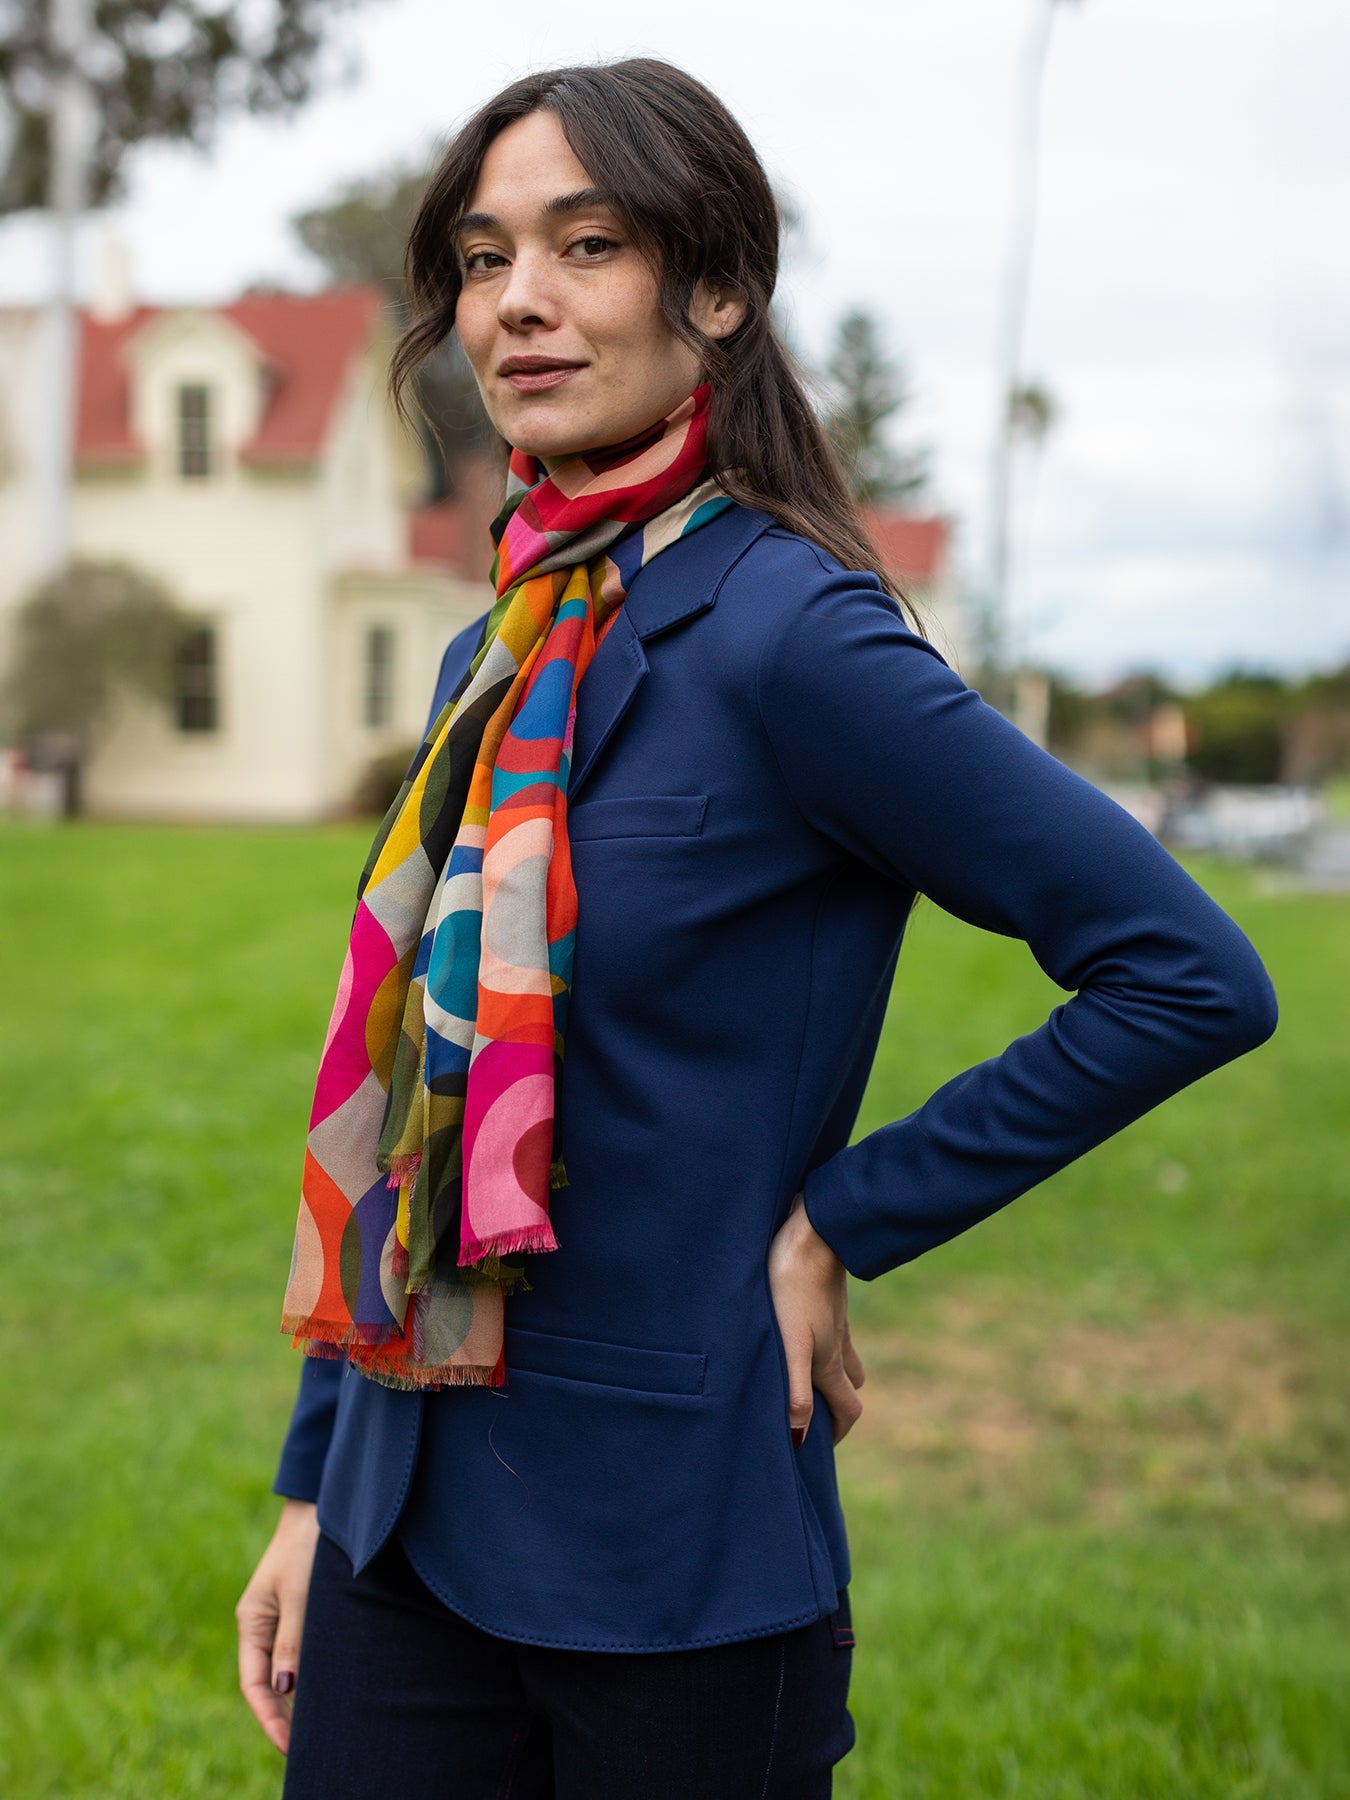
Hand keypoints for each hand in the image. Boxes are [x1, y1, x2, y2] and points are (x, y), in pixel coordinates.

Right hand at [236, 1498, 319, 1754]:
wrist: (322, 1505)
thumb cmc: (307, 1546)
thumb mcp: (300, 1594)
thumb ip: (292, 1641)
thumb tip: (284, 1689)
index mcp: (252, 1623)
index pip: (254, 1684)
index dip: (269, 1718)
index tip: (288, 1746)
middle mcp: (262, 1625)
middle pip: (268, 1684)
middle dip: (283, 1717)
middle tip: (306, 1749)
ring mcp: (280, 1618)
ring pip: (286, 1670)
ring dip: (298, 1698)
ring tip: (318, 1730)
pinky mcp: (301, 1610)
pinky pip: (301, 1653)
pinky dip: (309, 1674)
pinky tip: (326, 1690)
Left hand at [767, 1190, 864, 1448]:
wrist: (812, 1232)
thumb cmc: (794, 1287)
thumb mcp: (792, 1344)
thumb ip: (794, 1390)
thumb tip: (800, 1438)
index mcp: (830, 1361)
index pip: (849, 1410)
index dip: (837, 1432)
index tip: (818, 1447)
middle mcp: (838, 1342)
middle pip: (849, 1383)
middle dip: (836, 1402)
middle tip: (812, 1413)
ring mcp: (835, 1317)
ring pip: (843, 1352)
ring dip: (831, 1369)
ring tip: (802, 1376)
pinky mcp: (824, 1295)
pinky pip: (831, 1326)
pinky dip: (821, 1339)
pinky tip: (795, 1328)